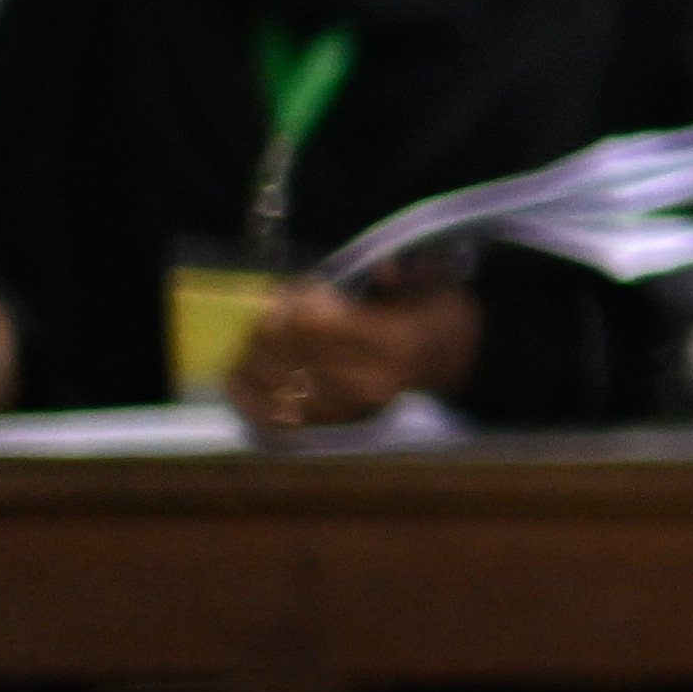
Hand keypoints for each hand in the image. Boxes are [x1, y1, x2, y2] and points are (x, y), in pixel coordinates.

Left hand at [229, 266, 477, 438]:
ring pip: (277, 382)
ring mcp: (352, 406)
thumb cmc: (437, 313)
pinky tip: (237, 382)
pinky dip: (251, 399)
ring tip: (253, 338)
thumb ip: (406, 273)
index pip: (315, 323)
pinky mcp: (339, 421)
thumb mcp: (432, 282)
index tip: (295, 289)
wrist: (455, 360)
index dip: (291, 302)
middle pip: (288, 351)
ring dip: (252, 358)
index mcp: (394, 342)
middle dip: (267, 326)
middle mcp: (370, 380)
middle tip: (270, 309)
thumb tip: (384, 270)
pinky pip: (281, 416)